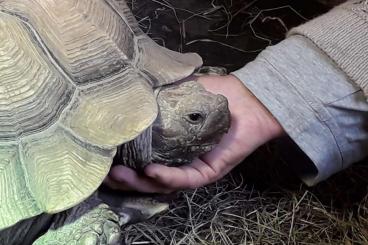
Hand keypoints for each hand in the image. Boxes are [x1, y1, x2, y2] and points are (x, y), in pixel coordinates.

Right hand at [105, 75, 283, 192]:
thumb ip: (156, 92)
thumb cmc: (214, 94)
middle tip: (105, 173)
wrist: (247, 98)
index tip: (98, 154)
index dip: (119, 158)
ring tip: (120, 175)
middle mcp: (176, 159)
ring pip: (162, 183)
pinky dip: (167, 177)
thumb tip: (127, 86)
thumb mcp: (180, 89)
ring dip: (140, 181)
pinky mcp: (208, 172)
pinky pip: (185, 178)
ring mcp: (192, 167)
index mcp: (167, 143)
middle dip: (124, 178)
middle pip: (146, 176)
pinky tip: (151, 171)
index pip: (139, 156)